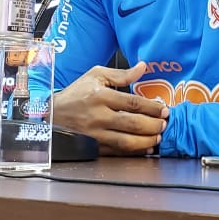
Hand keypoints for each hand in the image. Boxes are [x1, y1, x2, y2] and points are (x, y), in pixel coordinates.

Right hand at [52, 61, 168, 154]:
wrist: (54, 113)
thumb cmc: (76, 93)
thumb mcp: (96, 75)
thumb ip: (122, 74)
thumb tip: (143, 67)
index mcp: (101, 96)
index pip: (133, 103)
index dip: (152, 107)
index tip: (164, 109)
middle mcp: (99, 116)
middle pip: (133, 124)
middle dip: (154, 125)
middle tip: (165, 124)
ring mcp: (96, 133)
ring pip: (127, 142)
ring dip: (147, 141)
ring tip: (158, 137)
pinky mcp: (94, 146)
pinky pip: (118, 152)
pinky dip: (134, 152)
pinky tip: (146, 149)